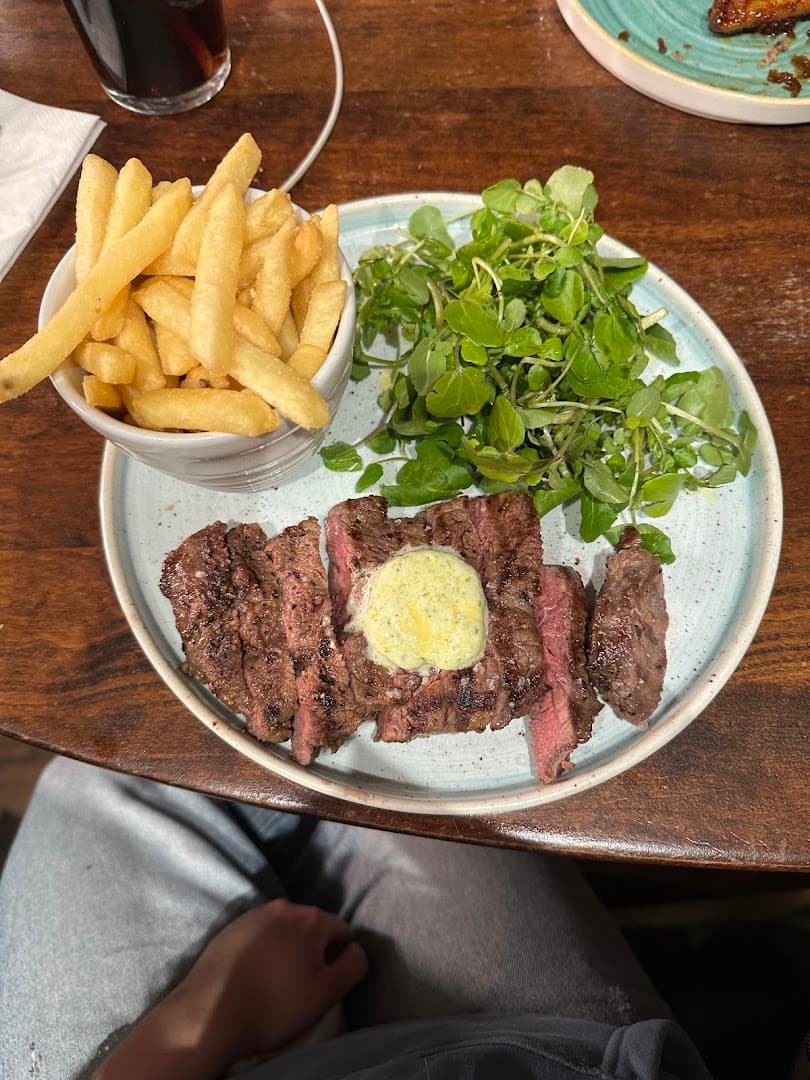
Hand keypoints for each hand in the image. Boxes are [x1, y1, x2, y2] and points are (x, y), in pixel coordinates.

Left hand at [178, 897, 367, 1057]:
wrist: (209, 1014)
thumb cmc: (274, 1006)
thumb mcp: (326, 994)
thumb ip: (352, 966)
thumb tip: (356, 948)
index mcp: (311, 919)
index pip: (341, 931)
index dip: (338, 959)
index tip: (324, 984)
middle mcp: (283, 907)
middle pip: (311, 928)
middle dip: (312, 952)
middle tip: (300, 986)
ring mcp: (253, 914)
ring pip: (283, 931)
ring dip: (286, 950)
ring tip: (275, 983)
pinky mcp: (230, 928)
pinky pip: (259, 936)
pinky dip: (262, 951)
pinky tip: (253, 977)